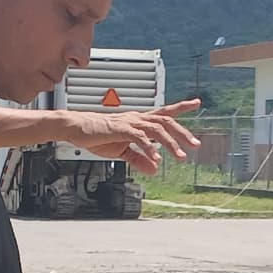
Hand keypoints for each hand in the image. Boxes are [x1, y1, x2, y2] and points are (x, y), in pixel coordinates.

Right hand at [61, 101, 202, 174]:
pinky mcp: (120, 129)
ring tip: (180, 156)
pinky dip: (149, 148)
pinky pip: (138, 138)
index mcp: (138, 121)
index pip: (164, 112)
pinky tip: (156, 158)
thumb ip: (139, 159)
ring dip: (170, 143)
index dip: (181, 107)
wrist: (76, 128)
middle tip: (195, 144)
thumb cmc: (97, 136)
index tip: (196, 103)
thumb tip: (155, 169)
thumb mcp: (122, 152)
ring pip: (156, 129)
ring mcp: (129, 123)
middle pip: (166, 121)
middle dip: (183, 132)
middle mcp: (137, 119)